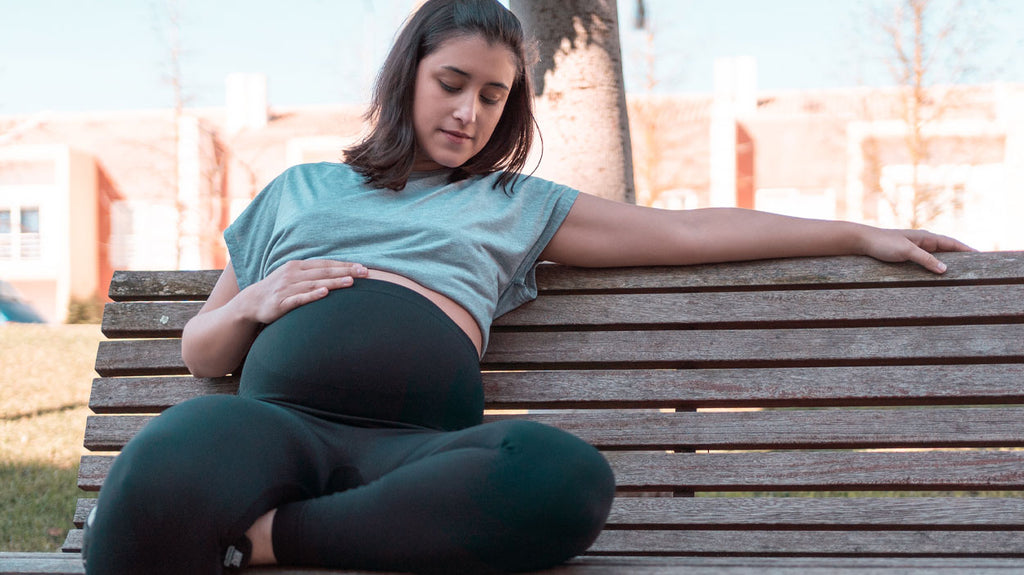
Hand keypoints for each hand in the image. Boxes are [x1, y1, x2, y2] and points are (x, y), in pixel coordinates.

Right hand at [240, 259, 368, 323]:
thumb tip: (337, 272)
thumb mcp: (293, 276)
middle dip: (345, 271)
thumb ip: (312, 273)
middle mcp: (293, 274)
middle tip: (364, 273)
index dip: (344, 265)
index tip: (363, 268)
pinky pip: (299, 298)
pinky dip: (312, 295)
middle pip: (323, 272)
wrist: (251, 301)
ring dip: (333, 282)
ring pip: (315, 284)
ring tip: (350, 282)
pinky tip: (324, 293)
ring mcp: (287, 288)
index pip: (325, 264)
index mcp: (298, 266)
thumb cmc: (278, 288)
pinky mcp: (281, 302)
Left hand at [858, 228, 974, 273]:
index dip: (967, 250)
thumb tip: (945, 270)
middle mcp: (922, 241)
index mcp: (926, 237)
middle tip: (975, 268)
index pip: (952, 243)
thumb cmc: (883, 244)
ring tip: (960, 273)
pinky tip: (936, 275)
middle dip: (960, 257)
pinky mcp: (905, 255)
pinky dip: (934, 266)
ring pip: (936, 256)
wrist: (862, 241)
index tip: (981, 256)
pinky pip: (925, 261)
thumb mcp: (906, 251)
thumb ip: (926, 259)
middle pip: (947, 250)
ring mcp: (914, 248)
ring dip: (947, 263)